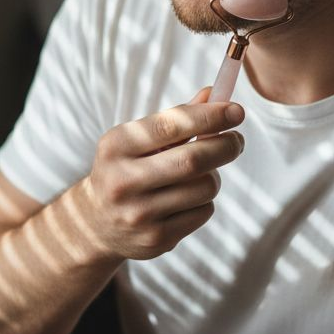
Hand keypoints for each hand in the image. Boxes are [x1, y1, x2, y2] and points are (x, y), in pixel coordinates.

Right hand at [76, 88, 244, 260]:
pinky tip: (187, 199)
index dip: (209, 116)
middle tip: (236, 140)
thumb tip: (213, 94)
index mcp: (116, 146)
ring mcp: (139, 214)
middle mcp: (123, 180)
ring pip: (205, 187)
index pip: (171, 126)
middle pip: (193, 160)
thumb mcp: (138, 140)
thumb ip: (176, 118)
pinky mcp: (156, 239)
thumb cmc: (126, 169)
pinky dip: (204, 200)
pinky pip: (203, 211)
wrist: (96, 222)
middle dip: (225, 146)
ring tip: (200, 174)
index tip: (237, 111)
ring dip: (213, 175)